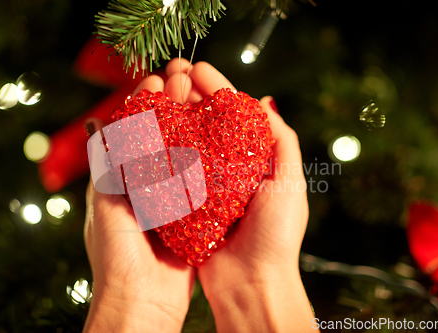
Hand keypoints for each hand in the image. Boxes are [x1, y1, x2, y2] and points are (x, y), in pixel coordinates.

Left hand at [82, 75, 195, 332]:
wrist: (142, 304)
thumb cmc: (117, 256)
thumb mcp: (105, 206)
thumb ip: (107, 169)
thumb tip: (98, 127)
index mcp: (121, 183)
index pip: (132, 132)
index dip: (144, 103)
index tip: (157, 78)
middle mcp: (147, 187)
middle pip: (161, 136)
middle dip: (172, 105)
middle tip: (186, 76)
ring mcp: (172, 200)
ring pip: (184, 153)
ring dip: (193, 123)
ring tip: (204, 94)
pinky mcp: (193, 215)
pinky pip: (202, 181)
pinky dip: (210, 157)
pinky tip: (222, 134)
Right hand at [167, 58, 314, 331]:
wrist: (252, 285)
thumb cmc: (276, 235)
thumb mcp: (290, 182)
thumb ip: (281, 141)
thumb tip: (266, 100)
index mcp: (252, 160)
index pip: (233, 114)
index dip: (216, 88)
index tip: (196, 67)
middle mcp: (226, 169)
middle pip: (205, 123)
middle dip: (188, 96)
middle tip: (170, 74)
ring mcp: (203, 185)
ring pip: (184, 142)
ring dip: (171, 117)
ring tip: (155, 94)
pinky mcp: (183, 204)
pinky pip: (169, 171)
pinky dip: (159, 150)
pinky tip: (147, 130)